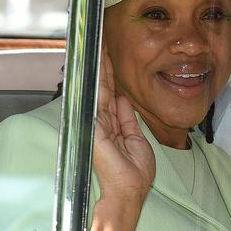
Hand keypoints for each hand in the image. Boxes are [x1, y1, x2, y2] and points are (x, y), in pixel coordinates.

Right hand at [93, 43, 154, 201]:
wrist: (129, 190)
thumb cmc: (134, 171)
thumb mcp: (136, 139)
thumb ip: (128, 119)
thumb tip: (124, 100)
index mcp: (112, 125)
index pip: (110, 94)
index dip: (110, 76)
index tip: (109, 57)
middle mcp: (101, 121)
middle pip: (103, 87)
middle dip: (102, 64)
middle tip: (100, 41)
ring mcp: (96, 123)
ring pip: (99, 88)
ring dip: (99, 67)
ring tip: (98, 45)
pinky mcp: (94, 126)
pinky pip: (97, 99)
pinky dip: (97, 82)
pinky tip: (97, 67)